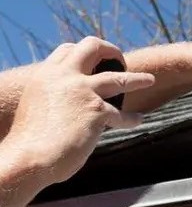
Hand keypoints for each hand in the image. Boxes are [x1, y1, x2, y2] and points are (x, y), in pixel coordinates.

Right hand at [3, 37, 154, 184]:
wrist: (27, 159)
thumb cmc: (29, 142)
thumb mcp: (37, 107)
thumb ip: (55, 98)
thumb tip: (72, 105)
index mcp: (45, 75)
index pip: (67, 50)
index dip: (84, 52)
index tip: (95, 59)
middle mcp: (64, 77)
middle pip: (92, 47)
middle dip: (111, 50)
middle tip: (120, 60)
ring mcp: (83, 92)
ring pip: (119, 78)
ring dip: (137, 79)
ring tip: (150, 80)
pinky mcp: (97, 112)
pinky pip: (122, 115)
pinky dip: (132, 119)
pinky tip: (137, 120)